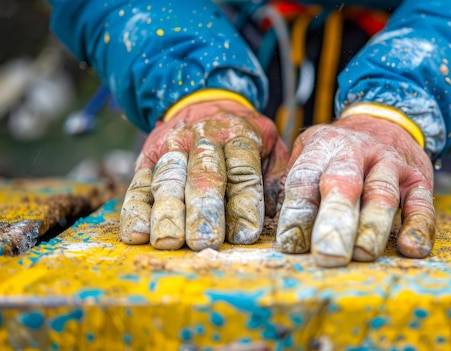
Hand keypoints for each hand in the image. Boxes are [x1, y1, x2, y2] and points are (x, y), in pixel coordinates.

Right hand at [120, 99, 286, 249]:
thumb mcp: (270, 145)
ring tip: (169, 241)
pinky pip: (139, 185)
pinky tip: (137, 234)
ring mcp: (172, 148)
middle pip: (204, 176)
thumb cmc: (243, 138)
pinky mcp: (146, 160)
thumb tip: (282, 213)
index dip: (244, 203)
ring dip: (168, 213)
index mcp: (239, 136)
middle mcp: (204, 140)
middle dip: (205, 210)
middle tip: (206, 241)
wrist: (203, 102)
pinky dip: (134, 210)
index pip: (243, 170)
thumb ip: (276, 177)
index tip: (245, 234)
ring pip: (169, 180)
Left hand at [276, 115, 434, 266]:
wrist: (386, 121)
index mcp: (322, 148)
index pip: (305, 181)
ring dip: (372, 227)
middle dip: (334, 222)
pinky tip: (412, 249)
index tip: (290, 244)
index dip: (297, 213)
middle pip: (343, 186)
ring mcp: (389, 164)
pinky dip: (419, 226)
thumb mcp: (309, 154)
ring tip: (363, 254)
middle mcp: (355, 152)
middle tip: (327, 254)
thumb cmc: (338, 153)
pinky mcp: (418, 178)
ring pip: (382, 194)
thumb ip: (291, 184)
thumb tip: (267, 222)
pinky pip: (422, 203)